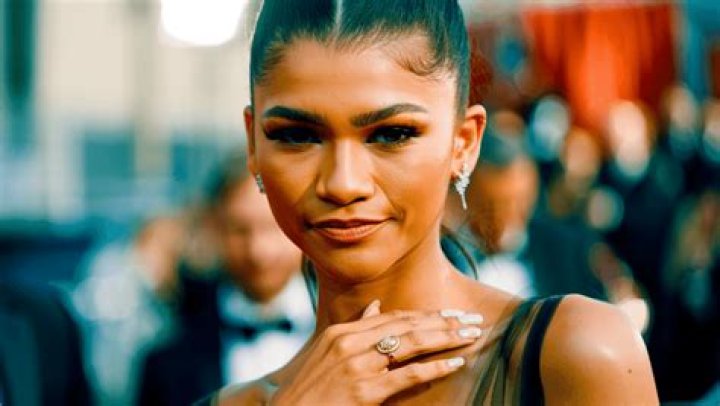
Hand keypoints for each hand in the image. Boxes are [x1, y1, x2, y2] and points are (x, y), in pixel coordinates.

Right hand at [269, 300, 484, 404]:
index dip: (425, 314)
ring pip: (411, 343)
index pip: (393, 317)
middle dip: (444, 321)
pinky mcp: (364, 389)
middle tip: (472, 318)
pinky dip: (435, 366)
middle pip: (407, 325)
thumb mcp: (326, 352)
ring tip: (471, 333)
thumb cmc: (306, 390)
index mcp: (342, 332)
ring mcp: (357, 365)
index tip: (450, 313)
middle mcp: (350, 342)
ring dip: (446, 337)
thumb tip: (377, 306)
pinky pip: (407, 374)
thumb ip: (354, 329)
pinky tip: (455, 362)